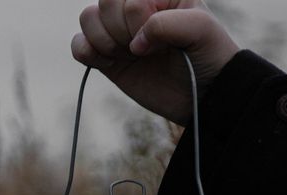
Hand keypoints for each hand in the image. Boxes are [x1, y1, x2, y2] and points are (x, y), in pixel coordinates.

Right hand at [72, 0, 239, 125]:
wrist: (203, 94)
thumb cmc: (207, 55)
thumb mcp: (200, 30)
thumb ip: (166, 24)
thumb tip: (134, 43)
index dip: (138, 20)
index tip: (162, 41)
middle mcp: (136, 8)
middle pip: (104, 3)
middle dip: (121, 30)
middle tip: (145, 50)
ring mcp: (119, 32)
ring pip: (87, 18)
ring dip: (105, 41)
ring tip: (129, 56)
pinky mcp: (107, 57)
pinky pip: (78, 45)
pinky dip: (86, 53)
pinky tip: (108, 64)